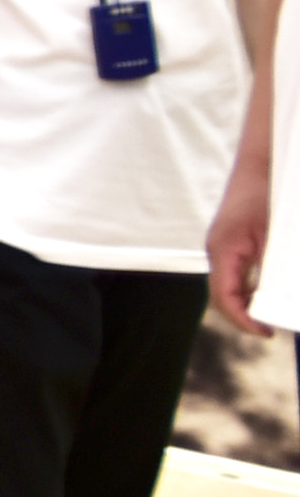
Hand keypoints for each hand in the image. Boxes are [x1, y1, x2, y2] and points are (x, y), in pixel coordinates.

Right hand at [212, 153, 272, 331]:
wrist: (260, 164)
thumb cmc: (269, 192)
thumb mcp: (276, 235)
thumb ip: (274, 268)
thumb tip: (279, 296)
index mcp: (224, 250)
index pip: (225, 297)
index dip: (244, 319)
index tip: (265, 332)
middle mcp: (216, 251)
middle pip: (222, 296)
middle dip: (243, 316)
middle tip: (269, 328)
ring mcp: (220, 247)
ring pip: (226, 286)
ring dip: (244, 303)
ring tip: (268, 314)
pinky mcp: (229, 243)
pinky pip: (233, 273)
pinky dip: (246, 288)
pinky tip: (264, 292)